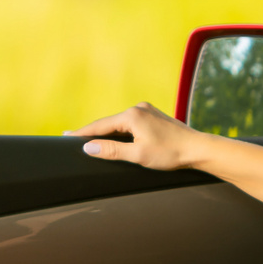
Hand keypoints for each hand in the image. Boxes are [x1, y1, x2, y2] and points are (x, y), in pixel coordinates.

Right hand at [64, 103, 202, 170]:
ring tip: (91, 139)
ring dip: (108, 131)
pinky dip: (121, 131)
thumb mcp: (137, 155)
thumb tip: (88, 148)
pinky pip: (131, 123)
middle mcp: (138, 108)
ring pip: (120, 123)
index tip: (64, 136)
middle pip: (109, 122)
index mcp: (132, 115)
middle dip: (93, 132)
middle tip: (73, 138)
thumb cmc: (170, 153)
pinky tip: (116, 136)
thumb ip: (112, 151)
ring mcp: (147, 110)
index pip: (100, 126)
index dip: (81, 133)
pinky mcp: (154, 116)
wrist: (198, 149)